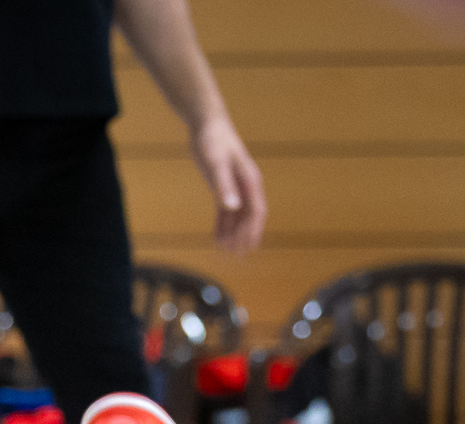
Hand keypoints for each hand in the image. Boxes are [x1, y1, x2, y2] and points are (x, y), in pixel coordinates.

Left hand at [190, 117, 265, 252]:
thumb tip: (232, 207)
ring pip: (237, 217)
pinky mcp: (223, 187)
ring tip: (226, 253)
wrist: (207, 125)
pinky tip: (217, 238)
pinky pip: (225, 211)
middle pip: (248, 217)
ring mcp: (235, 187)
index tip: (249, 248)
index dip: (253, 231)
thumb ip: (224, 186)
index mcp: (250, 181)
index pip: (256, 211)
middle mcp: (246, 186)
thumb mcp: (216, 164)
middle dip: (244, 237)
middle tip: (236, 258)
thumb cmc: (213, 141)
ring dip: (233, 234)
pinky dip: (222, 225)